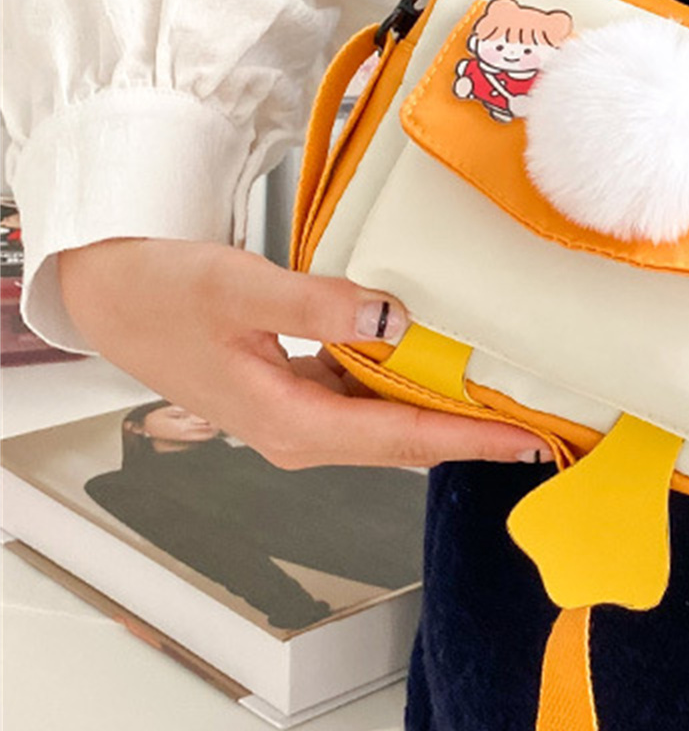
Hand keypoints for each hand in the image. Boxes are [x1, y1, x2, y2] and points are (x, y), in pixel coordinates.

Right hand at [58, 237, 552, 470]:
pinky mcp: (292, 395)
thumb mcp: (241, 288)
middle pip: (404, 442)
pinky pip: (365, 400)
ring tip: (507, 400)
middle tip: (539, 429)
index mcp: (287, 423)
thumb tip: (391, 318)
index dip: (469, 439)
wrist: (107, 296)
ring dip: (443, 413)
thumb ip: (319, 305)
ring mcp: (294, 418)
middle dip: (471, 437)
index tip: (526, 442)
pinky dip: (407, 388)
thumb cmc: (161, 293)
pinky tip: (437, 365)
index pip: (400, 438)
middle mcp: (297, 434)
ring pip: (387, 424)